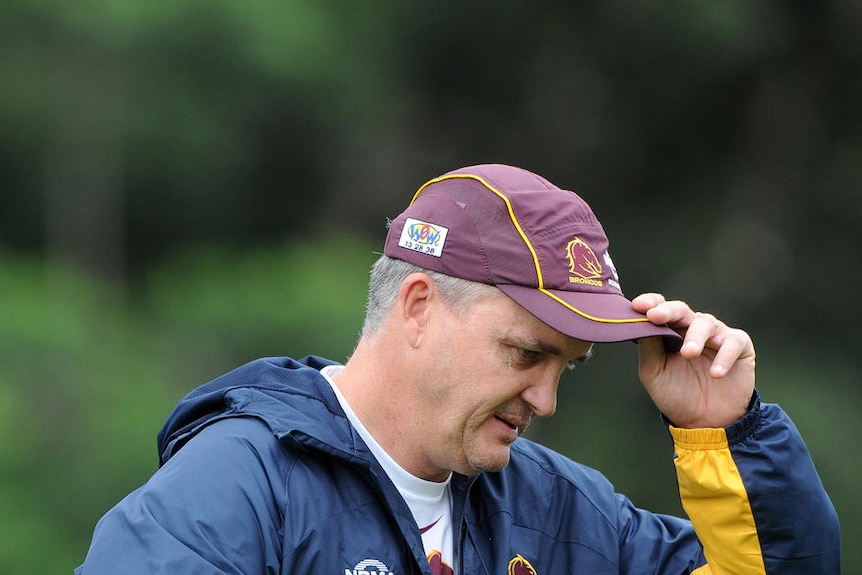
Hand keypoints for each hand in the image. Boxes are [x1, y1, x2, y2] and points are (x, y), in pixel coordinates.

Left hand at [632, 293, 755, 428]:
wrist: (706, 422)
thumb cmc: (676, 394)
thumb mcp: (654, 373)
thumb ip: (648, 347)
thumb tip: (639, 323)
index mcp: (670, 331)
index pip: (660, 309)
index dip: (651, 303)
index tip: (638, 306)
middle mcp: (692, 329)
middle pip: (681, 310)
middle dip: (668, 311)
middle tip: (656, 317)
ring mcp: (716, 336)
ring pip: (706, 322)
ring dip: (695, 336)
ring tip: (688, 353)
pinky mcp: (739, 346)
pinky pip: (733, 342)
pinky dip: (724, 356)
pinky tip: (715, 373)